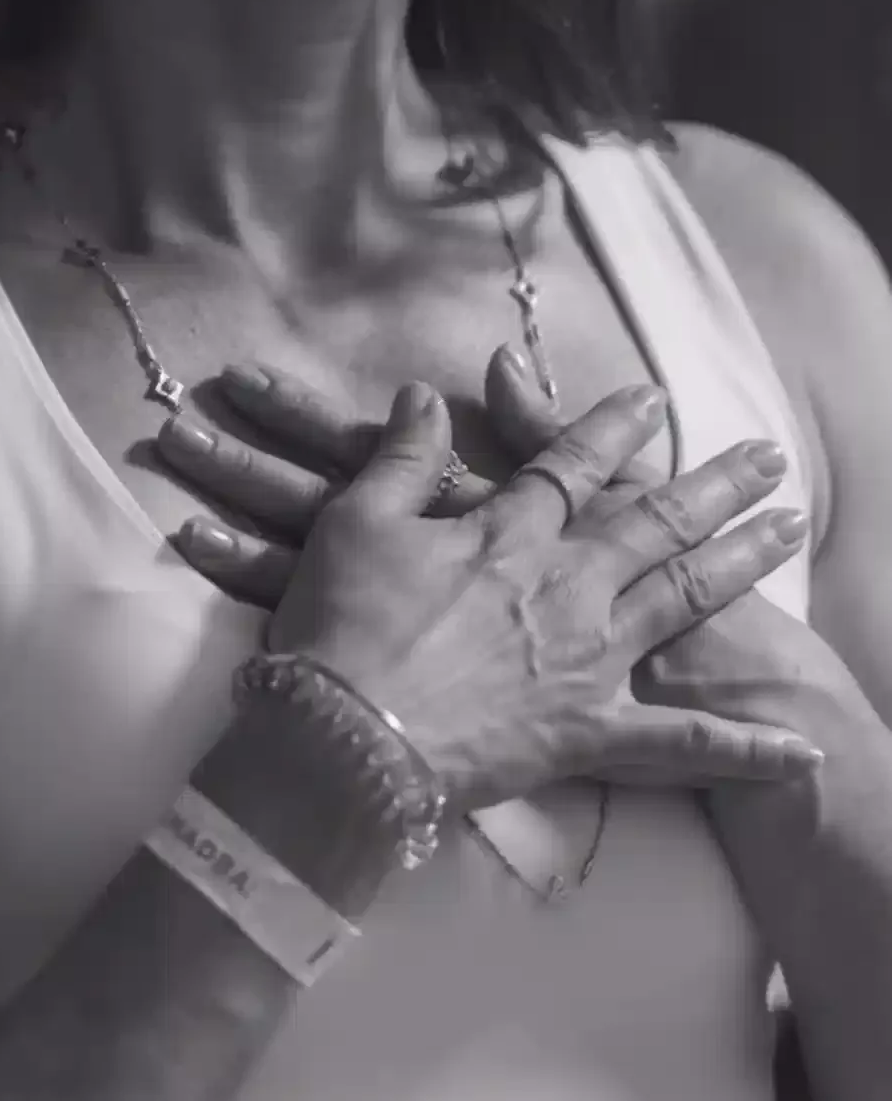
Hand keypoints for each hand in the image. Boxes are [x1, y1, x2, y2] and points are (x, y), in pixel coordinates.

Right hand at [162, 372, 820, 809]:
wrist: (344, 742)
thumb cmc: (342, 628)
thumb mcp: (357, 521)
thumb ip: (402, 455)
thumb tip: (423, 391)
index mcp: (508, 535)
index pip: (573, 466)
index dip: (613, 429)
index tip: (655, 399)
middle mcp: (565, 586)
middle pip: (653, 525)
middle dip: (715, 486)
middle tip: (768, 458)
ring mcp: (588, 661)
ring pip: (682, 600)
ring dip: (741, 561)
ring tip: (789, 530)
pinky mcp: (590, 734)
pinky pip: (679, 743)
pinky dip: (742, 748)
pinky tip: (797, 748)